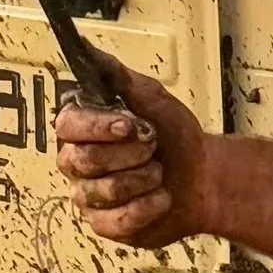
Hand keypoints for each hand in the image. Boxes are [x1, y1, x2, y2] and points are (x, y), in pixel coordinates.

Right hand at [55, 59, 207, 248]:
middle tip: (153, 146)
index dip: (98, 127)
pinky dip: (148, 207)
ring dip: (144, 179)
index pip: (68, 125)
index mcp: (80, 129)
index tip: (130, 124)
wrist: (204, 177)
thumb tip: (85, 46)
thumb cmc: (175, 137)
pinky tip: (161, 197)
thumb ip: (114, 74)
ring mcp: (88, 197)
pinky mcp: (105, 226)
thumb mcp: (149, 96)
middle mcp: (76, 162)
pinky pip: (118, 221)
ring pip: (104, 191)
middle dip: (130, 154)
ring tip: (159, 173)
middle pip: (85, 160)